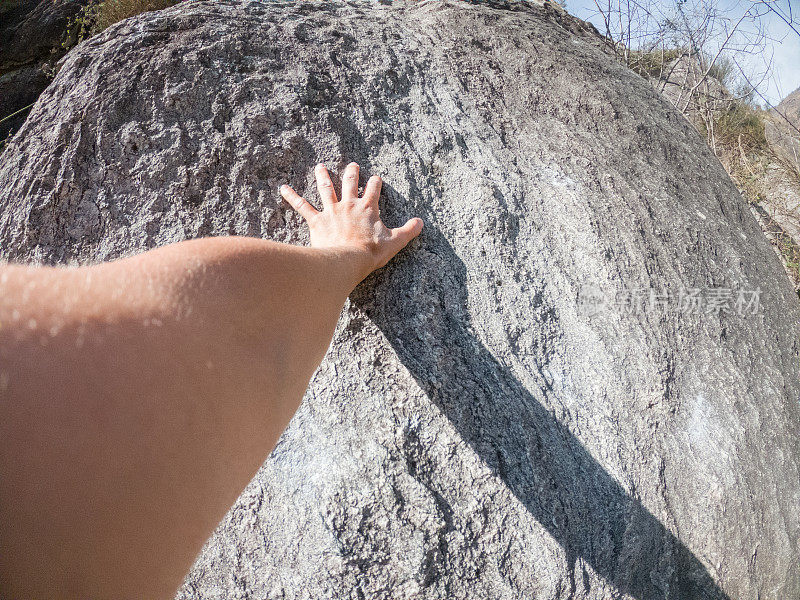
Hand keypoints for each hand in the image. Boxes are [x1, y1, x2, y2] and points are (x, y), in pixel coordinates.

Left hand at [280, 162, 422, 278]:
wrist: (347, 261)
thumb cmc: (370, 253)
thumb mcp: (395, 242)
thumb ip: (408, 231)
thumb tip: (421, 223)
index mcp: (367, 208)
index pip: (373, 190)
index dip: (375, 183)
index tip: (375, 178)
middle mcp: (349, 205)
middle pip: (349, 183)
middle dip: (351, 173)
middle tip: (352, 165)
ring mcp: (331, 211)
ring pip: (326, 189)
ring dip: (323, 176)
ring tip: (320, 167)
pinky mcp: (317, 221)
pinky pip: (302, 206)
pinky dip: (292, 197)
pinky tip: (283, 188)